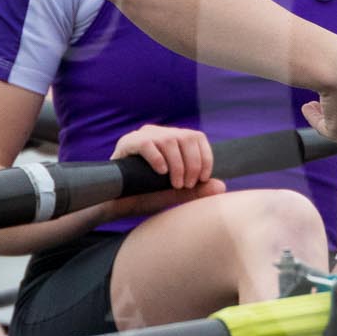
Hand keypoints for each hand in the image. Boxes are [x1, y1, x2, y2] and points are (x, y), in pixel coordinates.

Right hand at [103, 124, 224, 218]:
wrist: (114, 202)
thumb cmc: (146, 196)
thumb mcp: (175, 194)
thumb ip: (196, 190)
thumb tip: (222, 186)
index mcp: (172, 140)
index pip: (197, 138)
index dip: (205, 157)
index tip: (203, 178)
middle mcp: (159, 133)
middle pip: (187, 137)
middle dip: (193, 164)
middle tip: (187, 185)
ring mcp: (142, 135)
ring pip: (170, 140)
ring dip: (178, 165)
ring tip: (175, 184)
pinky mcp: (127, 143)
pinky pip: (147, 144)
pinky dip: (158, 159)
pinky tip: (161, 173)